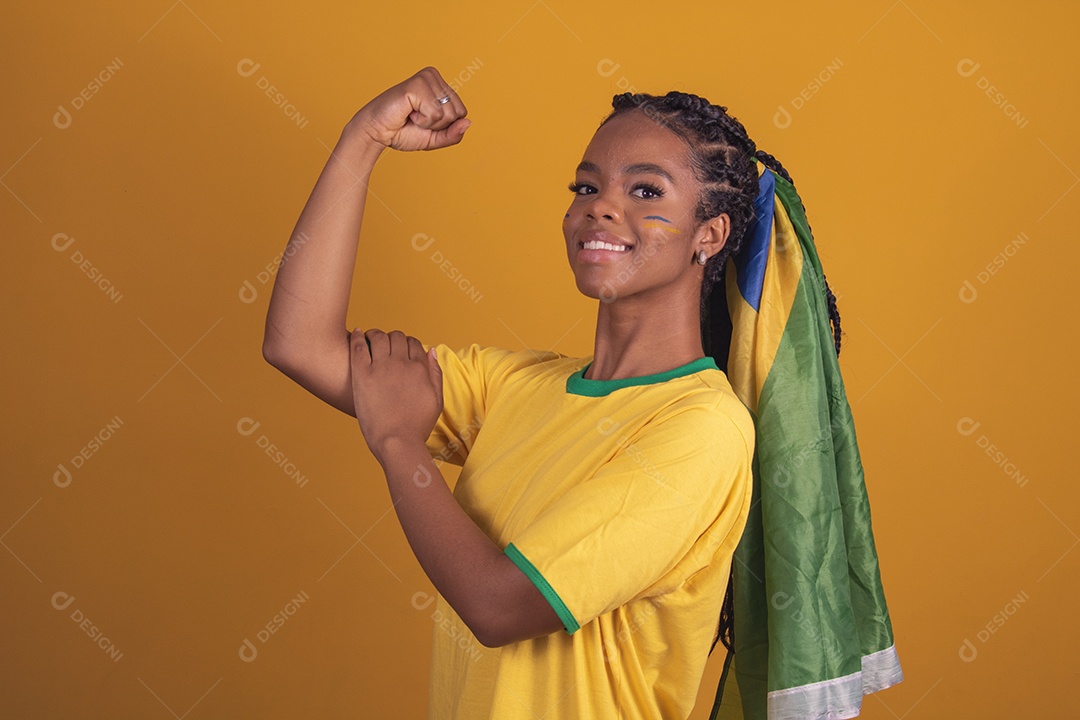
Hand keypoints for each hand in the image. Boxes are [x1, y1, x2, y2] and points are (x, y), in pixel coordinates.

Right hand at [349, 67, 470, 151]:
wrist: (377, 132)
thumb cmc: (403, 131)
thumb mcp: (434, 138)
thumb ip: (453, 134)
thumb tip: (468, 123)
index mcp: (440, 85)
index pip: (462, 113)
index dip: (445, 126)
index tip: (424, 121)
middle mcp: (434, 76)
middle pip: (457, 113)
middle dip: (438, 125)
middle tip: (416, 119)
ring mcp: (426, 78)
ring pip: (447, 114)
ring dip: (428, 123)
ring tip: (411, 115)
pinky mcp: (416, 85)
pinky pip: (435, 113)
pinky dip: (422, 120)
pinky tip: (408, 112)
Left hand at [349, 328, 442, 461]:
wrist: (397, 442)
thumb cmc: (417, 426)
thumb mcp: (436, 400)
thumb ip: (435, 373)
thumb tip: (431, 350)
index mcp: (419, 369)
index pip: (414, 343)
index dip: (407, 343)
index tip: (401, 349)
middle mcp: (401, 364)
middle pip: (396, 337)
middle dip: (392, 338)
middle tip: (384, 344)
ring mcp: (381, 368)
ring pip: (378, 337)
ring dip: (375, 334)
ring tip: (369, 338)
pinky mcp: (362, 375)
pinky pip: (358, 347)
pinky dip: (357, 336)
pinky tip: (357, 333)